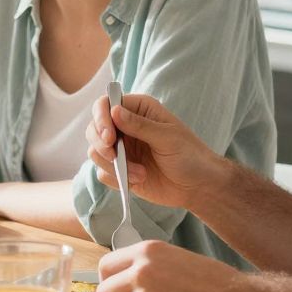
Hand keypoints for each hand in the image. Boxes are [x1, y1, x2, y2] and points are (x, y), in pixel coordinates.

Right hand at [87, 92, 226, 211]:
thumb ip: (140, 125)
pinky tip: (138, 180)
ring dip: (113, 166)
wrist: (197, 186)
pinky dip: (116, 178)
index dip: (101, 118)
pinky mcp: (120, 170)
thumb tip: (113, 111)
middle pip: (94, 128)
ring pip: (95, 152)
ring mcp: (121, 149)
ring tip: (140, 174)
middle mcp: (125, 126)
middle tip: (114, 157)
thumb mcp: (168, 138)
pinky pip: (102, 172)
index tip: (109, 137)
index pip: (105, 104)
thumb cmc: (189, 156)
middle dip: (100, 144)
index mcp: (138, 110)